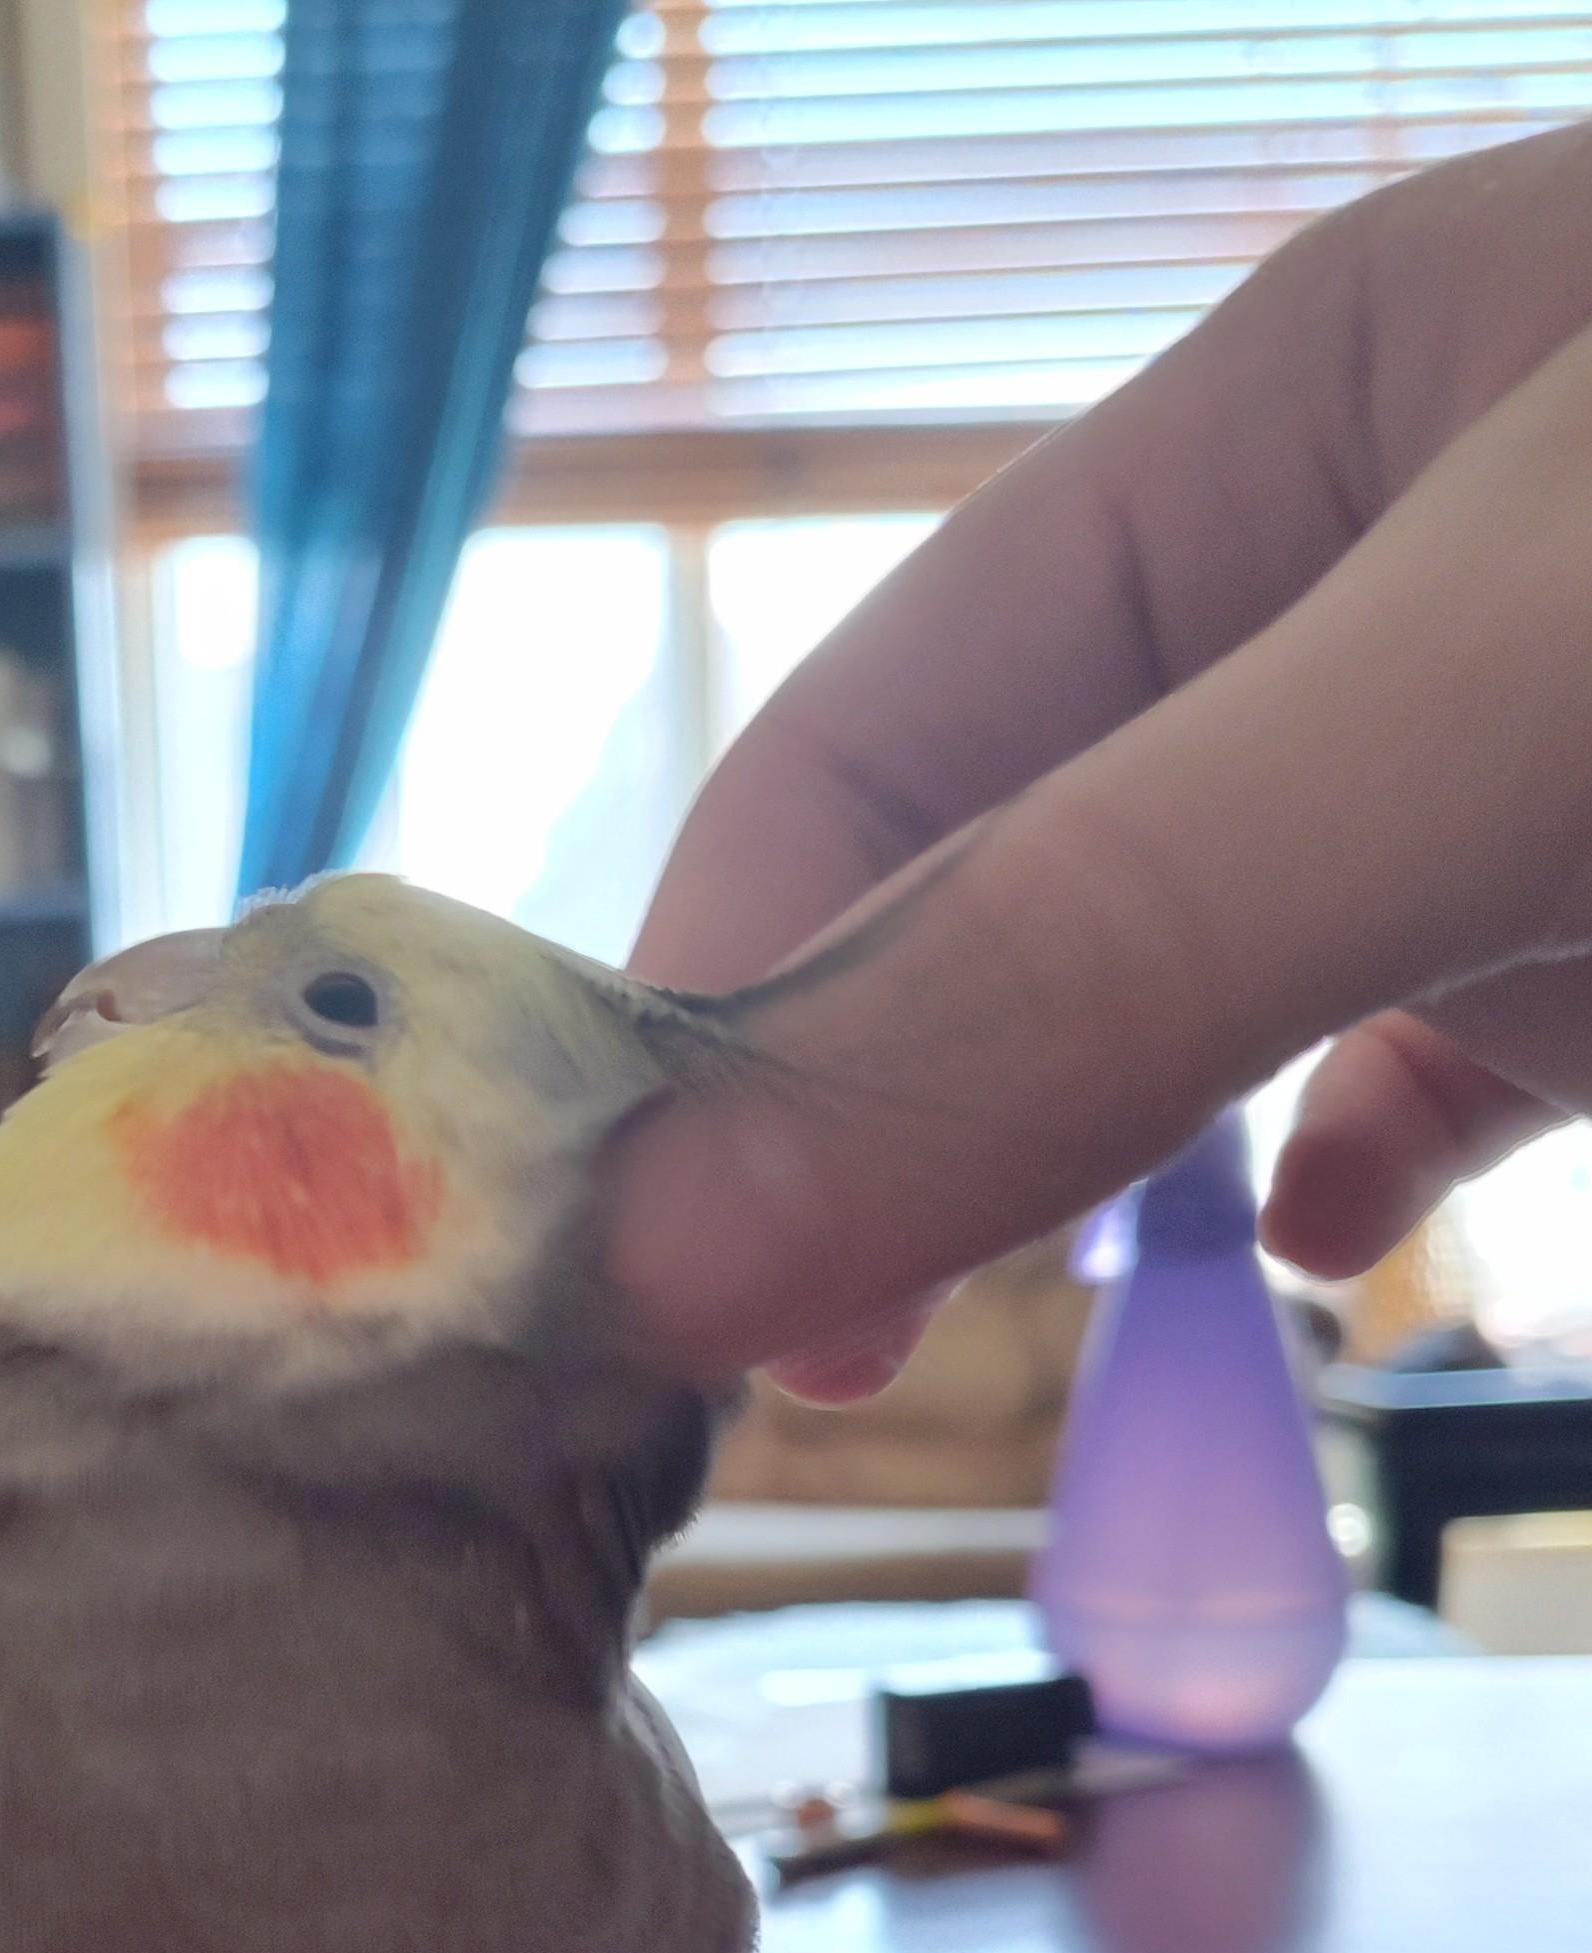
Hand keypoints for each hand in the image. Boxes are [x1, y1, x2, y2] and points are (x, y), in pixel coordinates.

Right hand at [609, 126, 1591, 1386]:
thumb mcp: (1484, 711)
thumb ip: (1093, 948)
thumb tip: (665, 1241)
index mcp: (1297, 412)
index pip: (888, 723)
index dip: (722, 985)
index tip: (634, 1261)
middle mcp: (1394, 585)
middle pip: (1027, 873)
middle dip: (879, 1100)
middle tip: (775, 1356)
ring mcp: (1533, 770)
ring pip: (1222, 986)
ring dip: (1071, 1146)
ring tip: (928, 1331)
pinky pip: (1451, 1058)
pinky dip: (1353, 1154)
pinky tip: (1312, 1237)